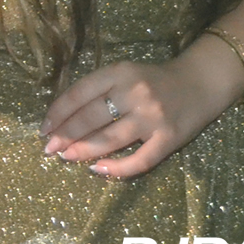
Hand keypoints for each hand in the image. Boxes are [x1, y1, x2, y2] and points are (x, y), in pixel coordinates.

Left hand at [39, 43, 243, 178]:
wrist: (200, 83)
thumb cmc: (154, 80)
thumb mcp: (124, 74)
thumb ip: (98, 91)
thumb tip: (62, 119)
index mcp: (119, 73)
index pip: (79, 94)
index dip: (57, 113)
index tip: (44, 129)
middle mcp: (135, 93)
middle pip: (91, 118)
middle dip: (65, 135)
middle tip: (49, 148)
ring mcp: (153, 117)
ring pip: (110, 139)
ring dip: (83, 150)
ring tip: (66, 157)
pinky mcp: (170, 138)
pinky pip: (140, 160)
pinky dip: (117, 168)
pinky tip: (98, 169)